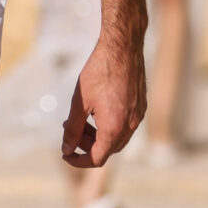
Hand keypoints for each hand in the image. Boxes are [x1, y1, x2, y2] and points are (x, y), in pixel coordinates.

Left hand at [61, 30, 146, 167]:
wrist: (123, 48)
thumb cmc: (100, 72)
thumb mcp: (80, 102)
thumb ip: (72, 129)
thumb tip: (66, 149)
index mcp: (114, 128)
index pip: (97, 158)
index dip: (79, 160)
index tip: (66, 154)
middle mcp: (130, 126)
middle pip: (107, 149)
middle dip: (86, 144)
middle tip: (70, 130)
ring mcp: (138, 117)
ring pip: (116, 138)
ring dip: (98, 135)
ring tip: (80, 119)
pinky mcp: (141, 107)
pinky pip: (125, 126)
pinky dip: (109, 125)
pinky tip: (97, 110)